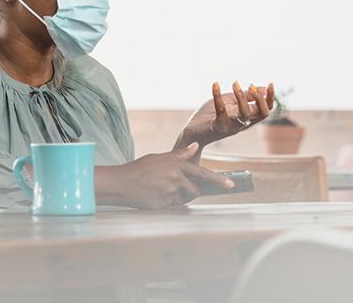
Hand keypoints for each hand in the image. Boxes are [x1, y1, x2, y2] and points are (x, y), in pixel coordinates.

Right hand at [96, 143, 232, 208]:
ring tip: (162, 189)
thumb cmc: (140, 168)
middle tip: (177, 186)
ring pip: (184, 199)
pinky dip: (168, 203)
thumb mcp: (161, 157)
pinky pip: (173, 207)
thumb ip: (180, 154)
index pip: (203, 173)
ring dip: (179, 197)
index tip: (231, 185)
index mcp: (177, 165)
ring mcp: (170, 193)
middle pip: (195, 189)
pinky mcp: (163, 205)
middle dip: (192, 190)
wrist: (121, 183)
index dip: (218, 180)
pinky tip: (156, 196)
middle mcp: (176, 178)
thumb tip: (195, 146)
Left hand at [176, 82, 274, 150]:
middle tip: (250, 86)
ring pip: (245, 114)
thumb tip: (264, 88)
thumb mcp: (230, 102)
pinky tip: (215, 84)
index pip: (265, 111)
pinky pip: (221, 110)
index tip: (271, 84)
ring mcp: (231, 126)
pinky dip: (217, 95)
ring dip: (242, 97)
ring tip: (234, 83)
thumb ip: (246, 96)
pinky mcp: (217, 125)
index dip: (270, 98)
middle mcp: (242, 123)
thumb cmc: (211, 116)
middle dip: (260, 99)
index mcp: (247, 118)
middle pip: (261, 114)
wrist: (193, 131)